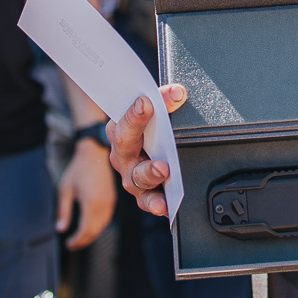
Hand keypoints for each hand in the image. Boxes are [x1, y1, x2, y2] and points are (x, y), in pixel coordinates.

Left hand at [56, 140, 117, 249]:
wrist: (96, 153)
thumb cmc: (78, 169)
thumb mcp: (65, 189)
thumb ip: (63, 211)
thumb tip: (60, 229)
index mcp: (91, 203)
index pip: (85, 230)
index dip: (77, 241)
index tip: (68, 244)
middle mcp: (103, 205)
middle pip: (94, 232)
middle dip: (83, 241)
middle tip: (72, 244)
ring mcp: (110, 203)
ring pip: (102, 227)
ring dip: (91, 235)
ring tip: (79, 238)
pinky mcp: (112, 200)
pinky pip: (106, 219)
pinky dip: (97, 227)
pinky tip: (89, 227)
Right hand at [109, 86, 188, 216]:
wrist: (149, 152)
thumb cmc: (149, 131)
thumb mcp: (156, 112)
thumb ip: (165, 100)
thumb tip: (177, 93)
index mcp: (120, 130)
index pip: (124, 118)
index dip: (134, 112)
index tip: (146, 102)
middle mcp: (122, 154)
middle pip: (125, 145)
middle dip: (137, 135)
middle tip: (150, 125)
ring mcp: (131, 176)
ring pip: (136, 177)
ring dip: (149, 173)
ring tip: (163, 169)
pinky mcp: (144, 195)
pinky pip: (147, 201)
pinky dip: (155, 203)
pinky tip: (164, 205)